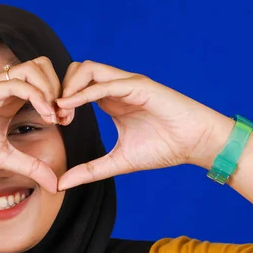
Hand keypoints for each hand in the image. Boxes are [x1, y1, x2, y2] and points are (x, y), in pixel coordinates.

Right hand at [0, 57, 60, 192]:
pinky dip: (38, 96)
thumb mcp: (5, 158)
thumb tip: (56, 185)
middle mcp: (7, 87)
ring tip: (54, 116)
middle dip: (62, 88)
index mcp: (13, 98)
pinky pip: (18, 83)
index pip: (46, 81)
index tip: (66, 121)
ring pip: (35, 67)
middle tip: (64, 116)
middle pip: (44, 66)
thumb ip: (32, 168)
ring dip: (52, 89)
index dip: (62, 97)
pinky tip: (45, 116)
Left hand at [56, 60, 229, 189]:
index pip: (76, 87)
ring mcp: (127, 83)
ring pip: (87, 69)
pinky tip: (69, 106)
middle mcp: (116, 87)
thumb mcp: (119, 162)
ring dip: (68, 87)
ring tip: (61, 111)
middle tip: (56, 116)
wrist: (195, 143)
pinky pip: (105, 84)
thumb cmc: (165, 148)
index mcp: (110, 101)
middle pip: (76, 70)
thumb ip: (90, 170)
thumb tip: (60, 184)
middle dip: (59, 89)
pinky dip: (84, 93)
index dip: (60, 101)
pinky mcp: (138, 86)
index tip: (56, 124)